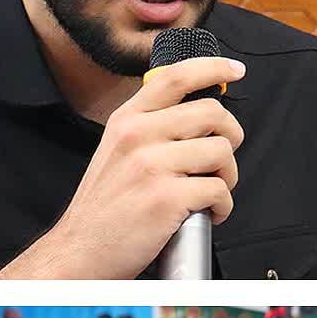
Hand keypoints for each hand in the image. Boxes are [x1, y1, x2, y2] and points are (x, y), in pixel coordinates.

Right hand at [0, 56, 245, 278]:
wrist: (82, 249)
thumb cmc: (105, 206)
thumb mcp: (116, 150)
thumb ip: (150, 127)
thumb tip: (197, 115)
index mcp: (127, 120)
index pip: (175, 77)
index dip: (213, 68)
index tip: (234, 70)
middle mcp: (138, 135)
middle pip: (212, 113)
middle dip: (231, 136)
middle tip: (222, 159)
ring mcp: (152, 165)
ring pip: (221, 152)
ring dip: (228, 176)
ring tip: (212, 192)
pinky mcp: (166, 197)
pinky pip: (219, 190)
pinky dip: (223, 206)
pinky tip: (208, 214)